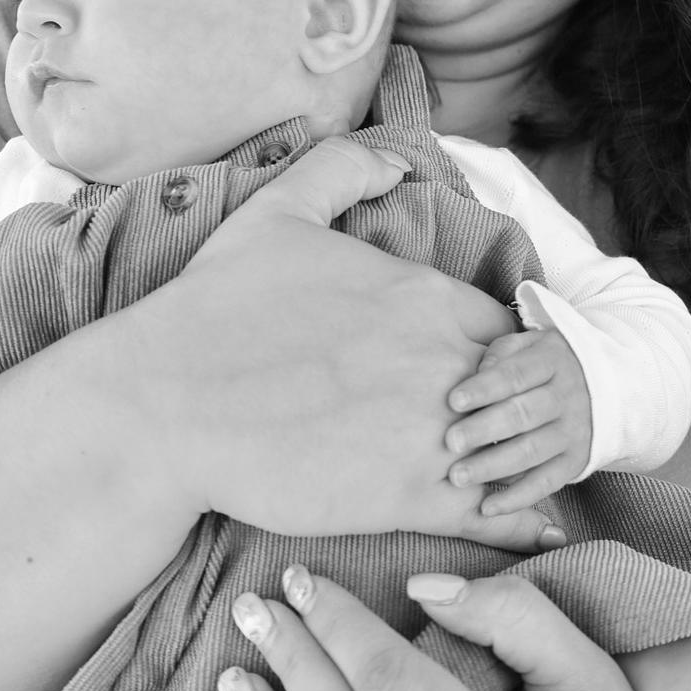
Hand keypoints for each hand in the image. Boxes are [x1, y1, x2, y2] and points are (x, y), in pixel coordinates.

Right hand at [140, 138, 564, 553]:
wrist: (163, 405)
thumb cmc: (215, 309)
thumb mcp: (277, 212)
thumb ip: (342, 170)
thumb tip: (396, 162)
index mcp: (425, 297)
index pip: (507, 325)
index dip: (502, 351)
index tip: (479, 372)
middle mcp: (443, 361)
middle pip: (522, 387)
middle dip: (517, 407)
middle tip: (497, 427)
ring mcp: (431, 432)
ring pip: (515, 452)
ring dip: (522, 463)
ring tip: (513, 477)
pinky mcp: (407, 499)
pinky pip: (494, 514)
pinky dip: (517, 524)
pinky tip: (526, 528)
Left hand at [445, 328, 590, 511]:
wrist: (605, 385)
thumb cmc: (543, 364)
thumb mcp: (528, 345)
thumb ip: (500, 355)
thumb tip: (475, 374)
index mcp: (552, 361)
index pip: (515, 374)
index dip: (484, 388)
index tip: (452, 401)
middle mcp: (566, 397)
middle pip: (523, 414)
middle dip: (484, 429)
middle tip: (449, 442)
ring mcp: (573, 432)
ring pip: (532, 452)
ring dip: (493, 466)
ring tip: (457, 477)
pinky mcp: (575, 461)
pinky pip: (545, 483)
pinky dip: (517, 499)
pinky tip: (486, 507)